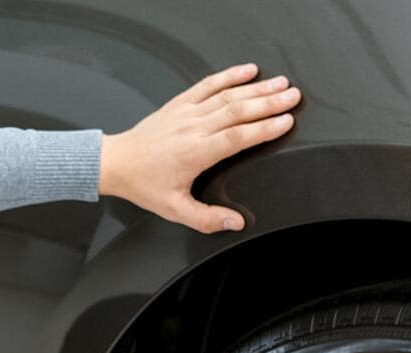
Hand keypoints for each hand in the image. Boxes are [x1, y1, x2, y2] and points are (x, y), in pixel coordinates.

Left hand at [99, 63, 299, 233]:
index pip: (236, 137)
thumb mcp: (175, 210)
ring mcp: (186, 112)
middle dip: (269, 102)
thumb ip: (207, 218)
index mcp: (194, 153)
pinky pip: (208, 84)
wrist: (116, 163)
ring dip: (256, 88)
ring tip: (281, 84)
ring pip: (227, 95)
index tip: (286, 122)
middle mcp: (192, 128)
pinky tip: (248, 70)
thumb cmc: (144, 184)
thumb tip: (235, 223)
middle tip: (294, 97)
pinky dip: (229, 75)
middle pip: (237, 111)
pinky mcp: (180, 103)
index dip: (263, 128)